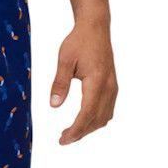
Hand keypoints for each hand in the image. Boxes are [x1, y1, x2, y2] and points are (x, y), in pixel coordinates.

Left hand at [50, 17, 117, 144]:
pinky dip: (96, 119)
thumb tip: (54, 106)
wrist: (95, 28)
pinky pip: (108, 109)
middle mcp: (109, 87)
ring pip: (104, 117)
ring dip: (89, 127)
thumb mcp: (64, 60)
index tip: (63, 139)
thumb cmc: (78, 41)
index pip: (87, 113)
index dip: (76, 130)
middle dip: (81, 133)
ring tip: (71, 132)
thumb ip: (60, 83)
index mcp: (97, 81)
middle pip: (97, 119)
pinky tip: (84, 120)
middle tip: (63, 139)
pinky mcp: (112, 86)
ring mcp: (113, 87)